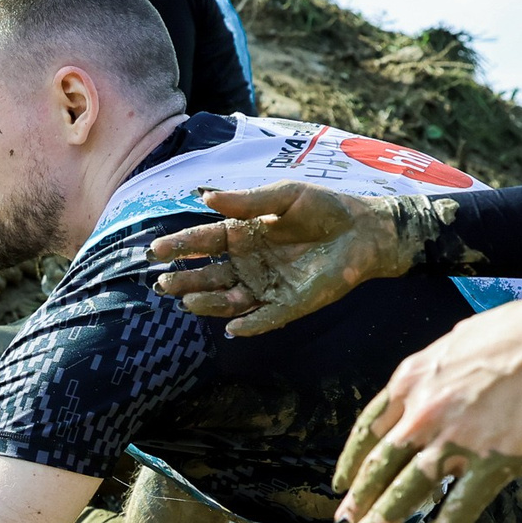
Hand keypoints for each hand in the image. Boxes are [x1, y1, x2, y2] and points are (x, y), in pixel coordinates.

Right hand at [147, 183, 416, 336]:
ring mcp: (266, 286)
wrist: (365, 231)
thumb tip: (205, 196)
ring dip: (208, 302)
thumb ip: (246, 201)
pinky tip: (232, 326)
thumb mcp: (284, 196)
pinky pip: (264, 318)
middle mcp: (248, 264)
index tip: (156, 251)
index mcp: (242, 235)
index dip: (180, 246)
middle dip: (184, 280)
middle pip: (208, 275)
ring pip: (228, 300)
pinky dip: (248, 325)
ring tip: (188, 300)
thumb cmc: (324, 209)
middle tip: (163, 283)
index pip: (203, 242)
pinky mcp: (289, 305)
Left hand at [332, 297, 521, 522]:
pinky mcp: (491, 463)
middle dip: (357, 504)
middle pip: (379, 468)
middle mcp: (422, 414)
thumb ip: (431, 376)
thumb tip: (425, 391)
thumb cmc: (515, 334)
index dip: (352, 464)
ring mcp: (454, 441)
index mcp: (410, 382)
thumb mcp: (451, 346)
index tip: (341, 486)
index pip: (368, 431)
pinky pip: (457, 510)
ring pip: (405, 493)